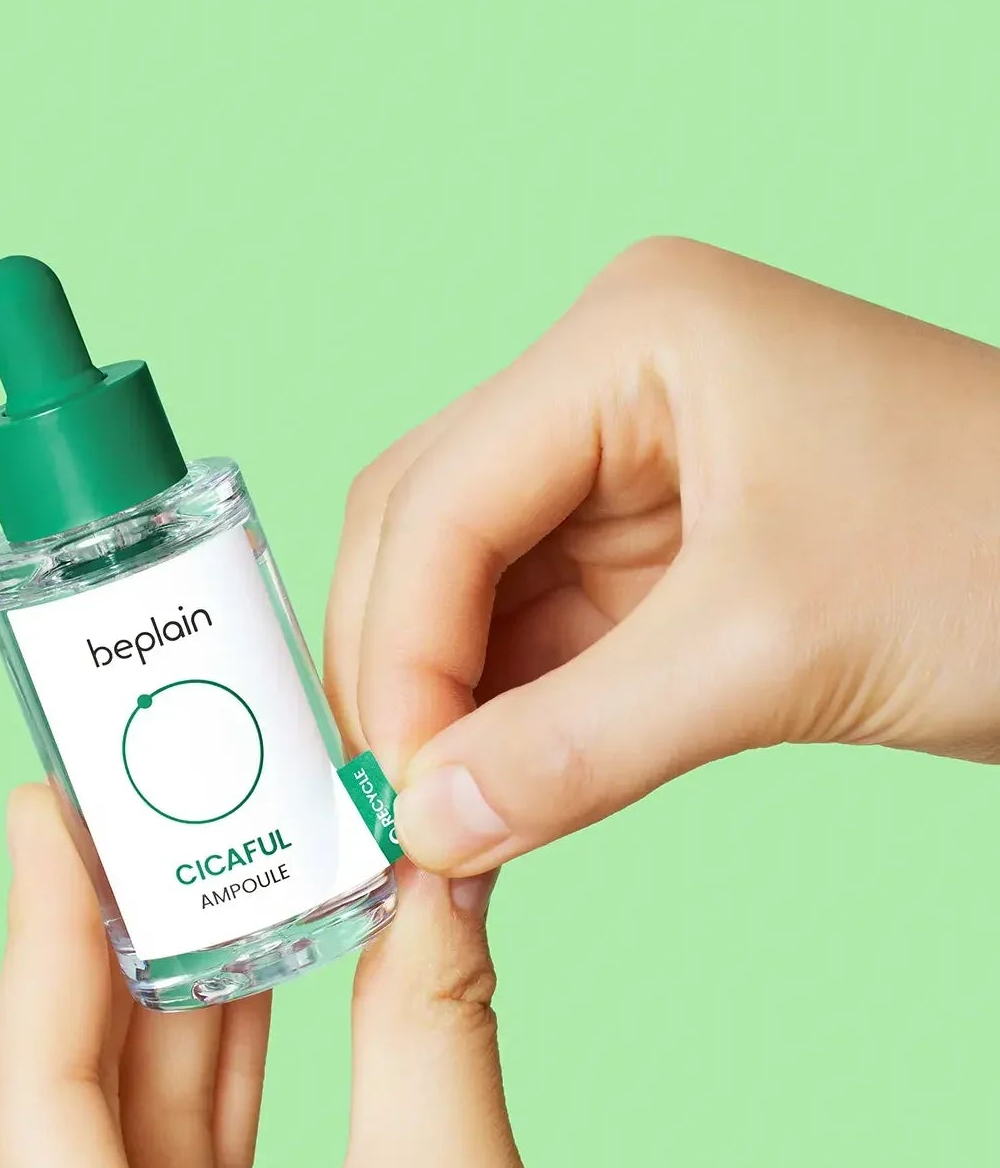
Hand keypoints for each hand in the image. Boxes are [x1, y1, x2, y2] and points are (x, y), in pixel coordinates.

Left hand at [0, 786, 729, 1167]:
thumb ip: (425, 1024)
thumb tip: (426, 860)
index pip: (34, 1098)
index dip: (42, 929)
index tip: (47, 802)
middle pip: (66, 1123)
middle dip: (113, 959)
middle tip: (137, 814)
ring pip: (123, 1163)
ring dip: (174, 1022)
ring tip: (207, 873)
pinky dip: (213, 1102)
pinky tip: (249, 994)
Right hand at [327, 237, 999, 875]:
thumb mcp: (776, 651)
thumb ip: (579, 744)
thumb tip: (426, 826)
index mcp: (629, 340)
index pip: (442, 496)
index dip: (398, 651)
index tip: (398, 793)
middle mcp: (610, 385)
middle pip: (428, 530)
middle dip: (401, 674)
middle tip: (391, 815)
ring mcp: (634, 469)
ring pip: (473, 593)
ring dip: (445, 707)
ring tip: (433, 827)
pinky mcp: (667, 555)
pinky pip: (543, 638)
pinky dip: (510, 722)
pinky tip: (492, 799)